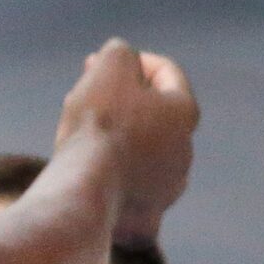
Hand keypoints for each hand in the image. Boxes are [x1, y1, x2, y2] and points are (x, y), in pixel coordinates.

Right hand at [55, 39, 198, 246]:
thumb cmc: (100, 124)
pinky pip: (130, 182)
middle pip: (152, 111)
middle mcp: (185, 148)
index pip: (166, 72)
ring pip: (141, 148)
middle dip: (120, 97)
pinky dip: (113, 168)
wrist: (88, 188)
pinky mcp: (148, 211)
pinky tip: (90, 165)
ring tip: (78, 129)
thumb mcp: (110, 68)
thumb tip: (120, 55)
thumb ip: (119, 52)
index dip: (132, 60)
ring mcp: (168, 184)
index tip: (96, 61)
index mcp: (184, 111)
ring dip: (116, 133)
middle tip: (84, 91)